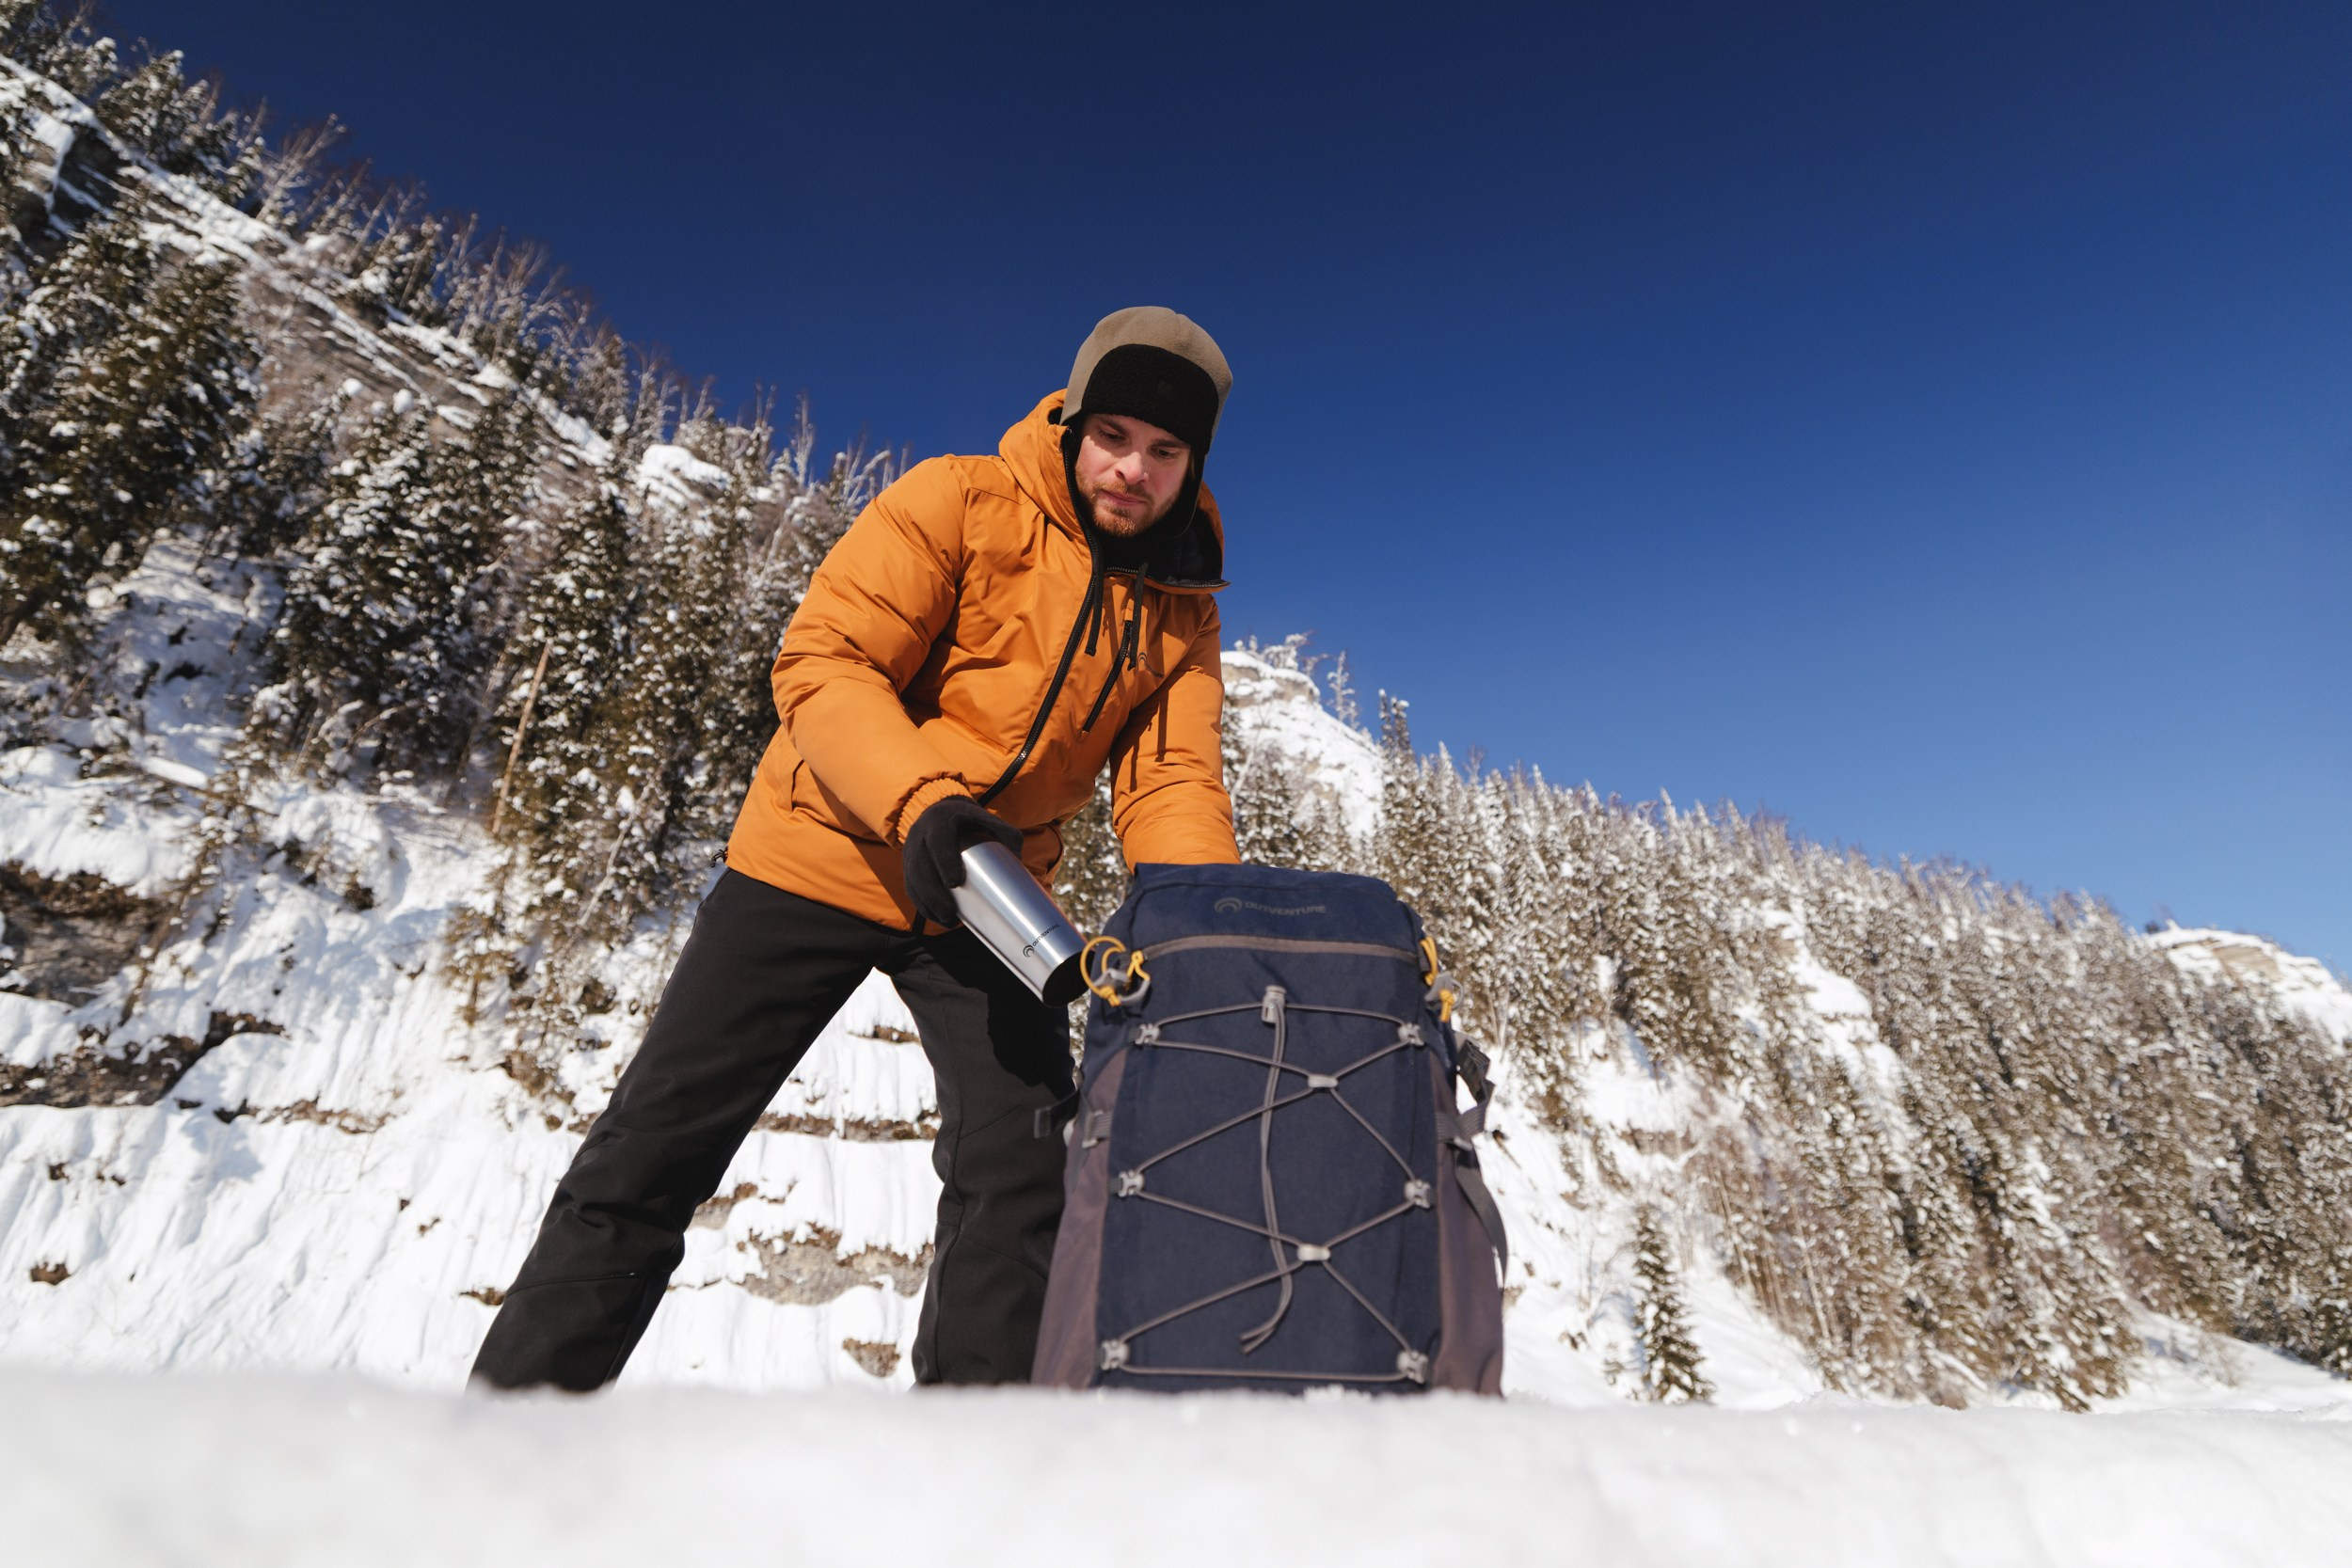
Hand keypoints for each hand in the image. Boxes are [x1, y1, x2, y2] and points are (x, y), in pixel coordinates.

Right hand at [901, 795, 1022, 926]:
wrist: (942, 813)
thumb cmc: (972, 821)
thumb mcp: (992, 822)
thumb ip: (1008, 838)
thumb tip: (1021, 867)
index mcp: (941, 820)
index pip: (938, 839)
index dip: (944, 861)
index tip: (955, 883)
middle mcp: (921, 833)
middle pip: (921, 866)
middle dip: (934, 893)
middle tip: (951, 912)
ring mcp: (911, 850)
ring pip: (913, 880)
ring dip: (927, 904)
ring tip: (947, 920)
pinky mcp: (908, 865)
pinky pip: (911, 887)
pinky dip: (922, 905)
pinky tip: (937, 917)